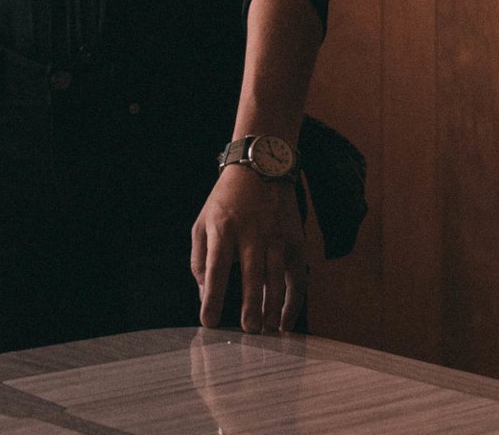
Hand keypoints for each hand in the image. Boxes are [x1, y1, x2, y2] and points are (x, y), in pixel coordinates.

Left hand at [191, 166, 305, 332]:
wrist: (261, 168)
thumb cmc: (225, 202)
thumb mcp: (202, 223)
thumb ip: (200, 260)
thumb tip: (204, 296)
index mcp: (222, 229)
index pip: (215, 268)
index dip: (212, 297)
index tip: (208, 322)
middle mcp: (251, 233)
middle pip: (251, 275)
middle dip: (250, 305)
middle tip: (248, 331)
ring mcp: (276, 237)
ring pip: (278, 278)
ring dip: (273, 307)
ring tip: (267, 330)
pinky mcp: (295, 242)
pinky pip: (298, 278)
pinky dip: (294, 301)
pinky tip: (285, 321)